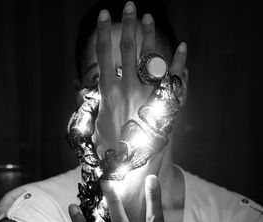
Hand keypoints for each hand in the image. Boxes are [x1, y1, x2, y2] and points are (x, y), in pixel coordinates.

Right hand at [93, 1, 186, 156]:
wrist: (130, 165)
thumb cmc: (108, 146)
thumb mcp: (93, 124)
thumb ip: (89, 104)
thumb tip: (79, 88)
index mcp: (108, 93)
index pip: (103, 56)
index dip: (103, 33)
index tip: (104, 15)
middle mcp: (128, 89)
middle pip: (127, 50)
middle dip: (128, 26)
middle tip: (130, 6)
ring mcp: (147, 96)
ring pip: (148, 59)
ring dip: (148, 37)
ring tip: (148, 17)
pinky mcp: (162, 105)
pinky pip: (172, 81)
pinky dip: (178, 64)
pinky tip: (183, 48)